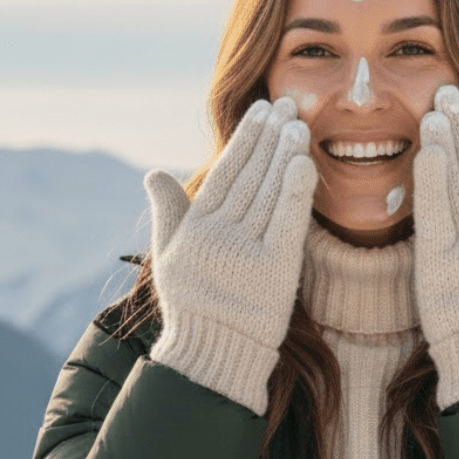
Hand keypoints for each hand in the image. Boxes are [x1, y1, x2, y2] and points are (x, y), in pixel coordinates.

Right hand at [143, 96, 317, 414]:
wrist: (212, 355)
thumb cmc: (192, 306)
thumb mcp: (169, 257)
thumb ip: (167, 212)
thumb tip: (153, 173)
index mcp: (195, 228)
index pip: (225, 172)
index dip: (246, 138)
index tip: (263, 110)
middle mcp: (218, 235)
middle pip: (250, 175)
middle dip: (270, 136)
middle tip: (288, 103)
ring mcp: (246, 252)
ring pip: (269, 192)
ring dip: (285, 154)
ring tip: (300, 124)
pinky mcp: (273, 271)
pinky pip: (287, 223)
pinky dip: (296, 191)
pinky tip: (305, 162)